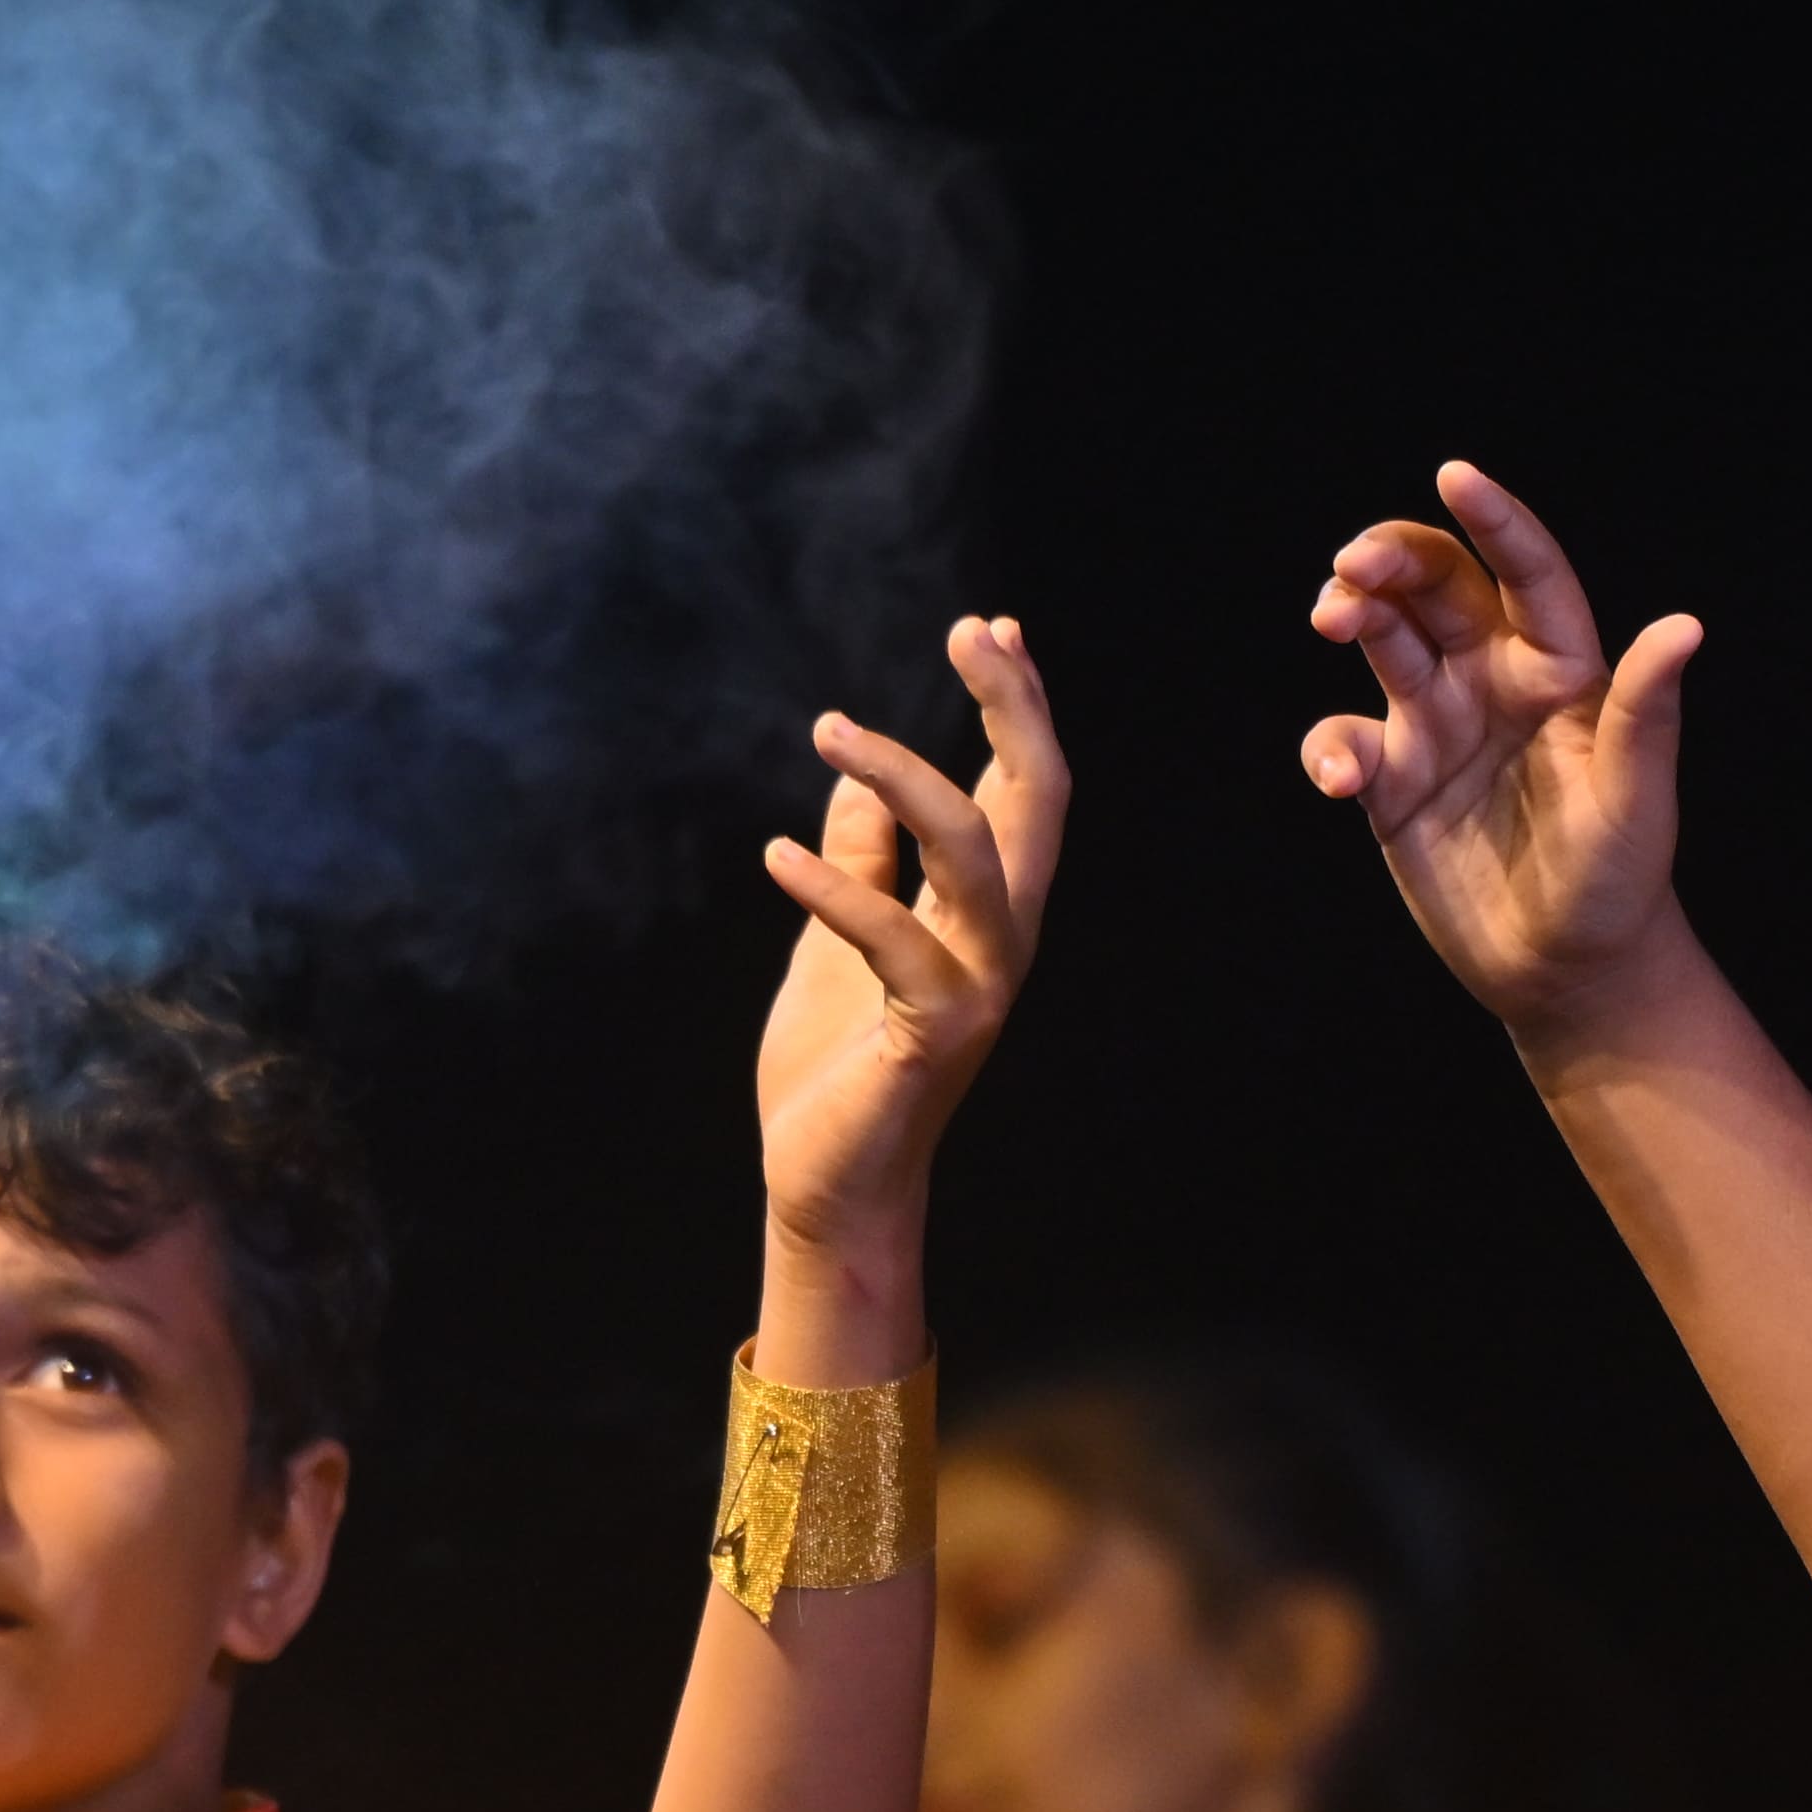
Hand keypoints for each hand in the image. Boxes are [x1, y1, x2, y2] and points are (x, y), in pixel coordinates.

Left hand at [754, 617, 1067, 1247]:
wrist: (827, 1184)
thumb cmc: (835, 1069)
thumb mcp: (834, 940)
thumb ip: (859, 861)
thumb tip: (849, 776)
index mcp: (983, 911)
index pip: (1021, 789)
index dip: (1016, 706)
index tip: (994, 626)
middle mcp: (1001, 938)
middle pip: (1035, 800)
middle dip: (1014, 707)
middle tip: (973, 630)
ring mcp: (978, 985)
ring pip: (976, 851)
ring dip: (908, 775)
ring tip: (834, 729)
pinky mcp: (934, 1031)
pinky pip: (894, 937)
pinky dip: (834, 888)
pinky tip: (775, 854)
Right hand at [1302, 462, 1698, 1032]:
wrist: (1567, 972)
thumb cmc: (1619, 882)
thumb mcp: (1638, 800)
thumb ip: (1646, 712)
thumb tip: (1685, 627)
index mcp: (1561, 672)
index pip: (1528, 575)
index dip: (1496, 522)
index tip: (1456, 477)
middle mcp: (1495, 682)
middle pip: (1437, 589)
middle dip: (1394, 560)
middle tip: (1355, 566)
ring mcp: (1438, 727)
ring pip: (1383, 642)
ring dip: (1353, 615)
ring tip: (1332, 617)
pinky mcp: (1392, 784)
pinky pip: (1344, 742)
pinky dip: (1330, 749)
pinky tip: (1341, 780)